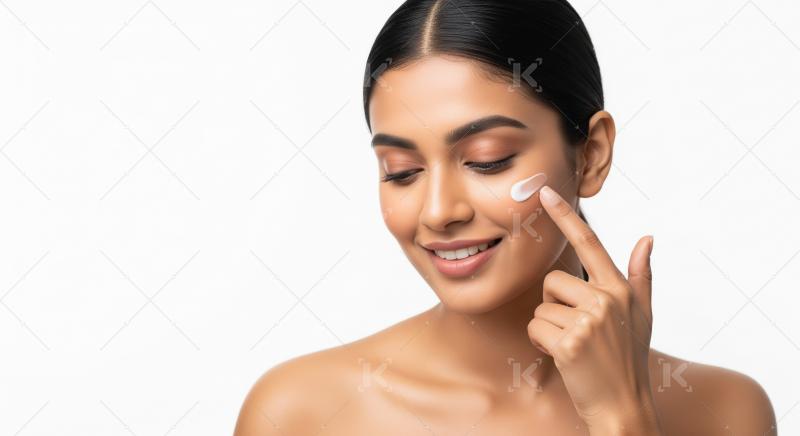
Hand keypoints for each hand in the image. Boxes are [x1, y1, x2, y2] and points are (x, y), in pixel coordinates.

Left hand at [527, 185, 661, 434]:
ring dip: (547, 328)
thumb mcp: (642, 316)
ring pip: (541, 307)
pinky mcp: (572, 342)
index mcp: (620, 289)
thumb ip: (641, 276)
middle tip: (575, 332)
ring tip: (572, 347)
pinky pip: (535, 328)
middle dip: (554, 306)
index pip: (589, 243)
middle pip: (552, 281)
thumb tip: (647, 238)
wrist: (623, 406)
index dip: (565, 216)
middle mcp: (607, 300)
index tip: (545, 192)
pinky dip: (540, 344)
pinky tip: (563, 358)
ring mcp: (590, 321)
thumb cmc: (628, 360)